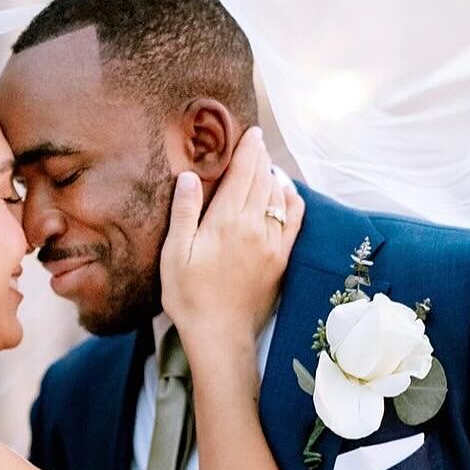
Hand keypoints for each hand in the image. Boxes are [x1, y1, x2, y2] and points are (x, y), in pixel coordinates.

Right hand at [160, 128, 302, 350]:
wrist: (220, 336)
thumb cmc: (189, 297)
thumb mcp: (175, 254)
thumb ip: (184, 212)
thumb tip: (189, 175)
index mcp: (226, 221)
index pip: (242, 174)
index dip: (248, 150)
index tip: (252, 132)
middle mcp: (254, 227)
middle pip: (262, 180)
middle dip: (261, 157)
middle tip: (258, 141)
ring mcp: (272, 243)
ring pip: (278, 197)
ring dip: (273, 176)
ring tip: (266, 164)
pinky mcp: (281, 260)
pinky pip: (294, 221)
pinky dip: (292, 201)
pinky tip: (286, 193)